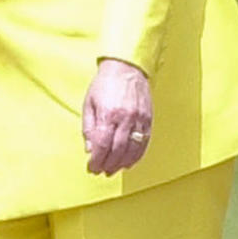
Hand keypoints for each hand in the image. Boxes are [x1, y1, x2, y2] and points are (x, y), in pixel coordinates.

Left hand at [82, 58, 152, 175]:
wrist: (127, 67)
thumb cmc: (106, 83)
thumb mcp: (89, 104)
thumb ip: (89, 128)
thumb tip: (90, 150)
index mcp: (108, 113)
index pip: (102, 145)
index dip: (96, 161)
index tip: (91, 167)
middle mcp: (125, 118)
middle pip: (117, 151)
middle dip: (108, 165)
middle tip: (101, 171)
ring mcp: (139, 120)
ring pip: (132, 150)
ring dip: (121, 164)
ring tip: (113, 169)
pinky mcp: (148, 120)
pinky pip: (144, 144)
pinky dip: (136, 156)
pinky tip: (128, 162)